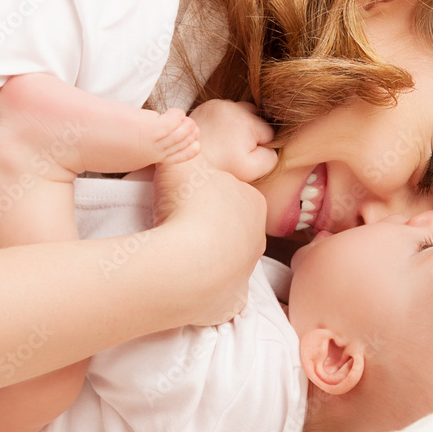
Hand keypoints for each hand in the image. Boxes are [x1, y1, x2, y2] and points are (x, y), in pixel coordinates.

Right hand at [152, 154, 266, 324]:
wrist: (184, 263)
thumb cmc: (187, 205)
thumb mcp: (182, 159)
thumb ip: (182, 142)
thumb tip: (180, 130)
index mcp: (252, 202)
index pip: (229, 194)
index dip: (202, 195)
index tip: (181, 200)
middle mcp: (257, 238)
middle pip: (229, 229)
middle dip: (206, 228)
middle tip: (176, 226)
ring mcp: (246, 273)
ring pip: (225, 262)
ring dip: (204, 258)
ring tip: (175, 254)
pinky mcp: (231, 301)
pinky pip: (217, 294)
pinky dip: (203, 291)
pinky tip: (183, 283)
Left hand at [188, 100, 278, 182]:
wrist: (188, 167)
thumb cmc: (221, 169)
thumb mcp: (252, 169)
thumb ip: (271, 156)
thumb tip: (270, 145)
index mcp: (245, 120)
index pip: (269, 132)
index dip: (260, 147)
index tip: (245, 157)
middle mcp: (231, 107)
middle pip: (256, 117)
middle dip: (251, 133)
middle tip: (236, 150)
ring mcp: (216, 104)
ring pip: (241, 112)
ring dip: (239, 125)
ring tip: (227, 143)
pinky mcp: (206, 107)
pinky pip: (225, 111)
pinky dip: (225, 122)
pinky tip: (219, 137)